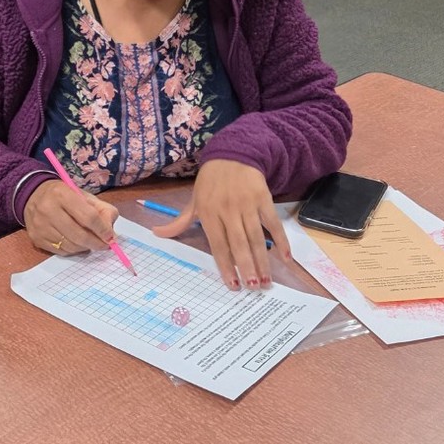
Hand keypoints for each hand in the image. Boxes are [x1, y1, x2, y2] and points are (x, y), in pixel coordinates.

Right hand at [23, 180, 118, 256]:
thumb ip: (103, 211)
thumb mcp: (85, 196)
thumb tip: (111, 235)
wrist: (34, 195)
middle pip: (79, 235)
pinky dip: (73, 250)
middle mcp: (48, 209)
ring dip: (85, 247)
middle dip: (96, 243)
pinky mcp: (36, 238)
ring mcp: (40, 226)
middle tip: (105, 245)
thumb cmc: (64, 196)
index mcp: (62, 194)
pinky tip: (76, 242)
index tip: (111, 237)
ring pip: (70, 246)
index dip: (103, 230)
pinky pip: (61, 251)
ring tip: (89, 242)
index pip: (88, 217)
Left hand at [149, 159, 290, 290]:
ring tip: (267, 281)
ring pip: (256, 237)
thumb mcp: (193, 201)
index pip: (217, 244)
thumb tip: (156, 233)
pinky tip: (286, 257)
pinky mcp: (264, 199)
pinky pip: (274, 224)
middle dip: (247, 267)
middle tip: (254, 288)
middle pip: (238, 243)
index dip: (226, 265)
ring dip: (262, 260)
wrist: (232, 155)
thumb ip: (179, 221)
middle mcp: (228, 210)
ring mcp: (247, 204)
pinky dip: (282, 240)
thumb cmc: (210, 183)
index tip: (233, 284)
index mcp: (208, 213)